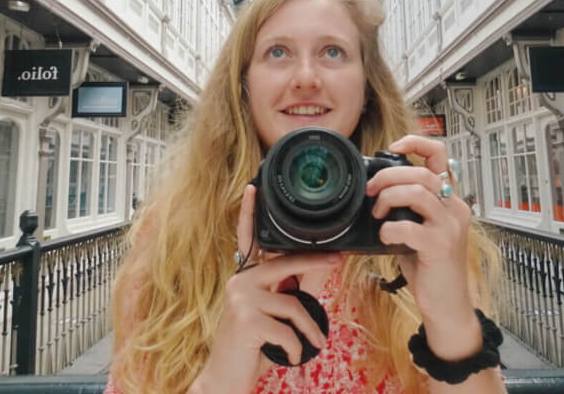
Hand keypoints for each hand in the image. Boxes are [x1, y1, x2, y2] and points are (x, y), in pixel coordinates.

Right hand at [193, 185, 336, 393]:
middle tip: (338, 260)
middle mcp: (239, 282)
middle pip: (285, 264)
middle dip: (315, 262)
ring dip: (310, 329)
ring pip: (293, 304)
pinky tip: (291, 357)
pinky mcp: (246, 320)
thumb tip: (320, 268)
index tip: (252, 188)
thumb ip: (294, 291)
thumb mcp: (275, 316)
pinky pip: (288, 328)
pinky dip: (297, 347)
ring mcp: (240, 299)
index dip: (249, 213)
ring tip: (314, 344)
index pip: (247, 240)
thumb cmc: (252, 346)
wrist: (226, 379)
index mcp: (245, 277)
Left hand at [366, 136, 477, 337]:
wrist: (448, 306)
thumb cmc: (430, 267)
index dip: (417, 142)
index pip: (441, 155)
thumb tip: (377, 189)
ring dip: (389, 198)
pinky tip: (386, 237)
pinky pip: (410, 227)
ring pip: (418, 191)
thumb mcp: (421, 230)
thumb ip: (409, 209)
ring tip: (377, 214)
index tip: (393, 146)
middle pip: (422, 171)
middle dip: (388, 176)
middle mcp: (455, 208)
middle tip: (371, 190)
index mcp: (450, 199)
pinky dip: (390, 229)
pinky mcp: (441, 246)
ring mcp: (450, 226)